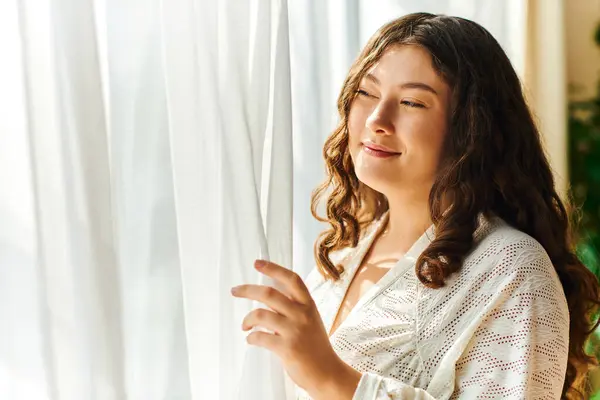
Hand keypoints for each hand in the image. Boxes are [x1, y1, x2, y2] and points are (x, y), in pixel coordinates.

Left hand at [230, 260, 360, 398]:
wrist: (327, 372)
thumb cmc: (315, 347)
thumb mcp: (310, 320)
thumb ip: (294, 307)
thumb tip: (269, 296)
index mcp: (308, 305)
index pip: (291, 279)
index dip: (273, 268)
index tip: (258, 263)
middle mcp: (302, 314)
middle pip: (268, 293)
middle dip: (247, 290)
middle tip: (235, 291)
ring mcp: (294, 330)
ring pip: (260, 314)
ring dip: (247, 319)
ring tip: (245, 325)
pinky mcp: (286, 348)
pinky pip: (260, 336)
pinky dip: (251, 337)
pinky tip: (251, 339)